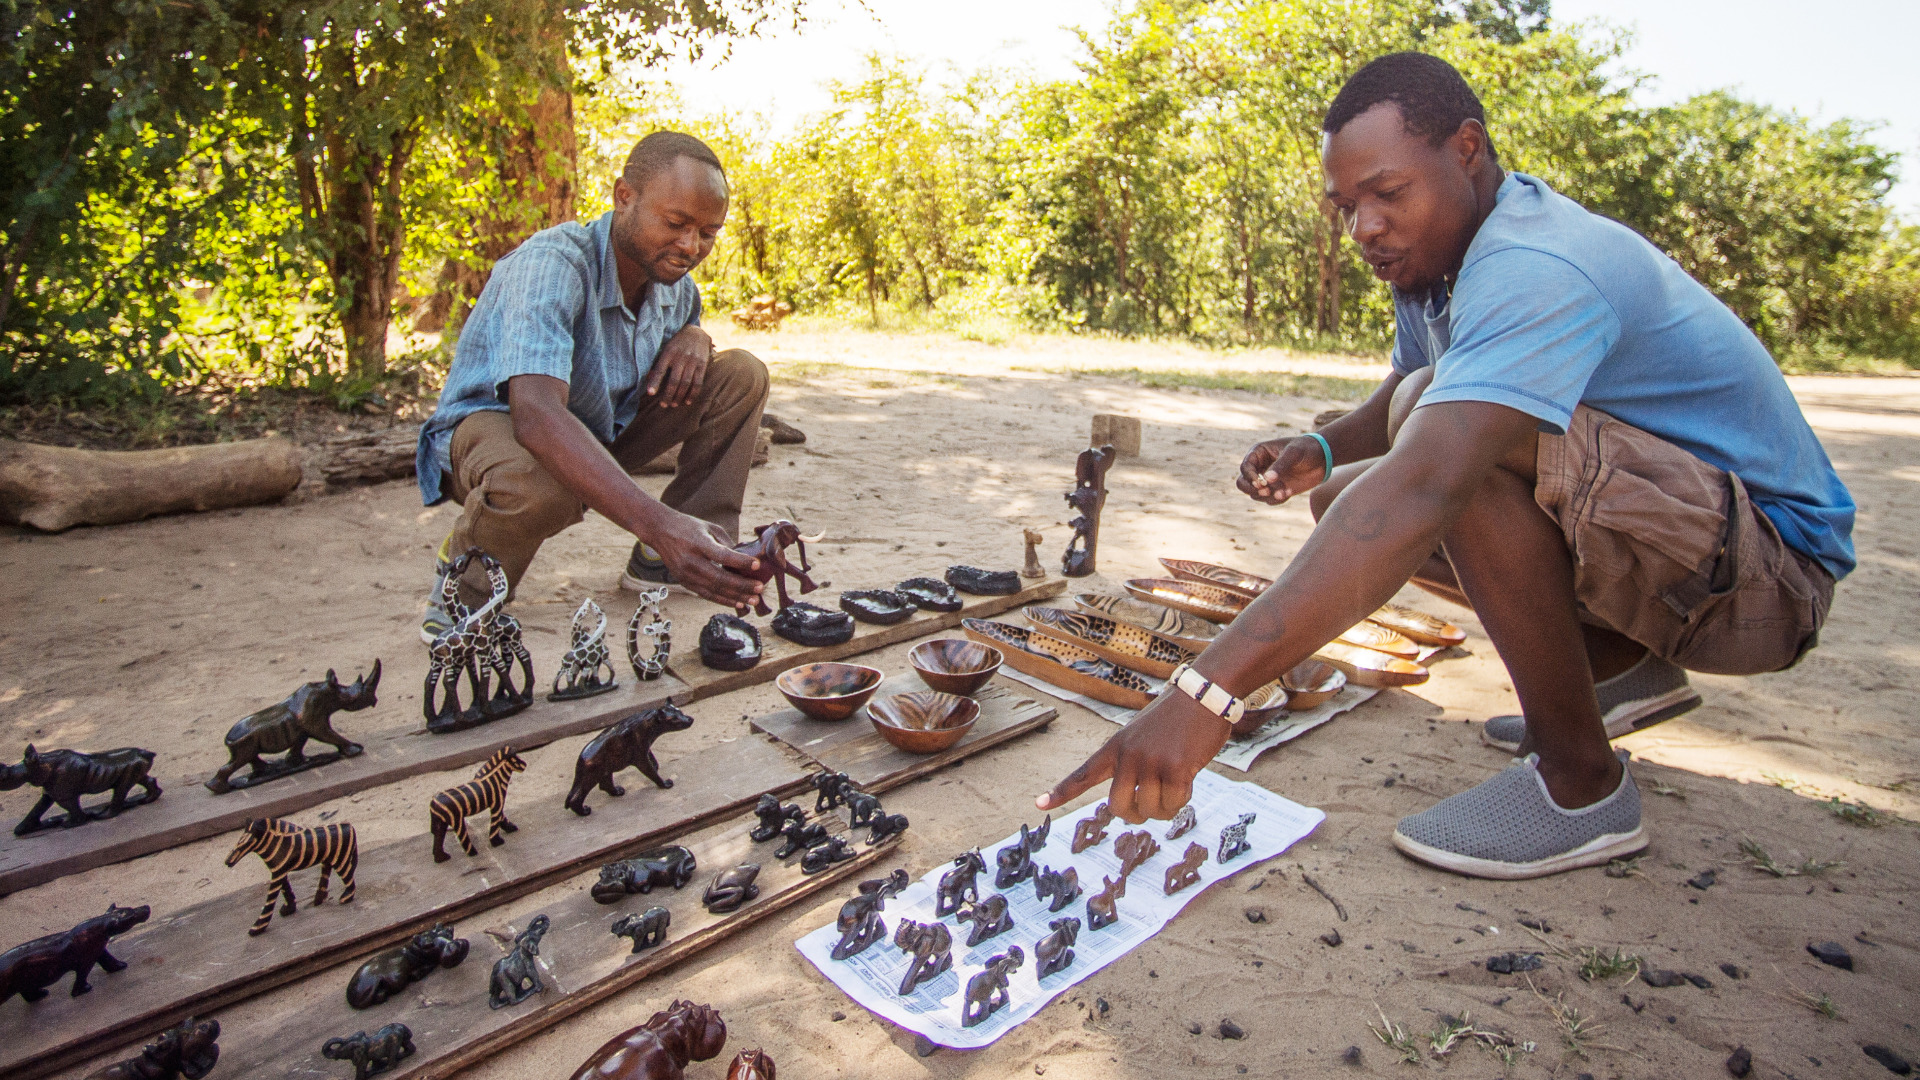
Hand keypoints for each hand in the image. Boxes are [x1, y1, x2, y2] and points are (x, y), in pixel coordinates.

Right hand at [645, 510, 763, 610]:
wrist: (660, 531)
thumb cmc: (689, 527)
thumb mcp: (710, 528)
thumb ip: (727, 544)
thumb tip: (746, 559)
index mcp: (698, 543)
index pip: (722, 555)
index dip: (740, 562)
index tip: (757, 565)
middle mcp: (690, 561)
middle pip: (719, 578)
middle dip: (742, 586)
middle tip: (760, 589)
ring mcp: (686, 574)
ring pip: (714, 590)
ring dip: (735, 597)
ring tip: (753, 600)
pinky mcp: (684, 582)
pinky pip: (706, 595)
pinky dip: (723, 600)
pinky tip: (737, 603)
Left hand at [646, 324, 713, 408]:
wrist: (696, 332)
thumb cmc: (677, 343)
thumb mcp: (666, 348)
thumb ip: (659, 363)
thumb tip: (648, 377)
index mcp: (668, 352)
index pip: (660, 369)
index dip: (654, 382)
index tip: (650, 393)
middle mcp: (680, 357)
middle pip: (673, 380)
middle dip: (668, 395)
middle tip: (664, 405)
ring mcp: (692, 361)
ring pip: (685, 383)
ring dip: (679, 396)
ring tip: (674, 405)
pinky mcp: (702, 364)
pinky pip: (698, 382)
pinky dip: (693, 393)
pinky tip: (688, 401)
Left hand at [1037, 689, 1231, 822]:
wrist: (1203, 694)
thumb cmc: (1176, 719)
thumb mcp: (1143, 736)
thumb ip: (1132, 765)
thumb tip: (1135, 806)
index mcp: (1115, 747)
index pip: (1083, 773)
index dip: (1061, 792)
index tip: (1039, 804)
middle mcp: (1127, 755)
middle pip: (1117, 808)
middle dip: (1135, 815)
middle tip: (1149, 809)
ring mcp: (1150, 762)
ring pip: (1149, 810)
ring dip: (1164, 809)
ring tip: (1175, 785)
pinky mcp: (1175, 769)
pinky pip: (1174, 804)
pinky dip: (1182, 801)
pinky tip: (1188, 779)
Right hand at [1236, 435, 1326, 505]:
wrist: (1322, 458)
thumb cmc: (1307, 449)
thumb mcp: (1294, 453)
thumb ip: (1281, 465)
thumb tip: (1267, 479)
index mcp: (1259, 453)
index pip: (1245, 467)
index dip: (1250, 477)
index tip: (1261, 483)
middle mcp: (1259, 467)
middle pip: (1242, 483)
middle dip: (1252, 489)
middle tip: (1266, 491)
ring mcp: (1267, 480)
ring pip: (1255, 494)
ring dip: (1267, 496)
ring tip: (1283, 491)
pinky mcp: (1276, 490)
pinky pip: (1269, 500)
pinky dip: (1277, 499)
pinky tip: (1289, 492)